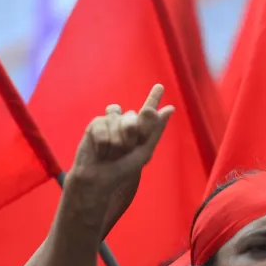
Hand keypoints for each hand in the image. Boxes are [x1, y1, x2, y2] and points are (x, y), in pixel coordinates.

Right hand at [66, 84, 173, 229]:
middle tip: (123, 150)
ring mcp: (110, 121)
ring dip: (116, 141)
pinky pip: (103, 127)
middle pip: (133, 117)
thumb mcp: (144, 150)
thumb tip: (170, 108)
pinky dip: (103, 142)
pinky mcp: (95, 124)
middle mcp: (125, 122)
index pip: (147, 111)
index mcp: (140, 130)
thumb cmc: (122, 169)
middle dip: (130, 136)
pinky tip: (100, 149)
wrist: (98, 178)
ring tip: (111, 151)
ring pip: (118, 121)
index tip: (160, 87)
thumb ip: (155, 129)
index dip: (153, 98)